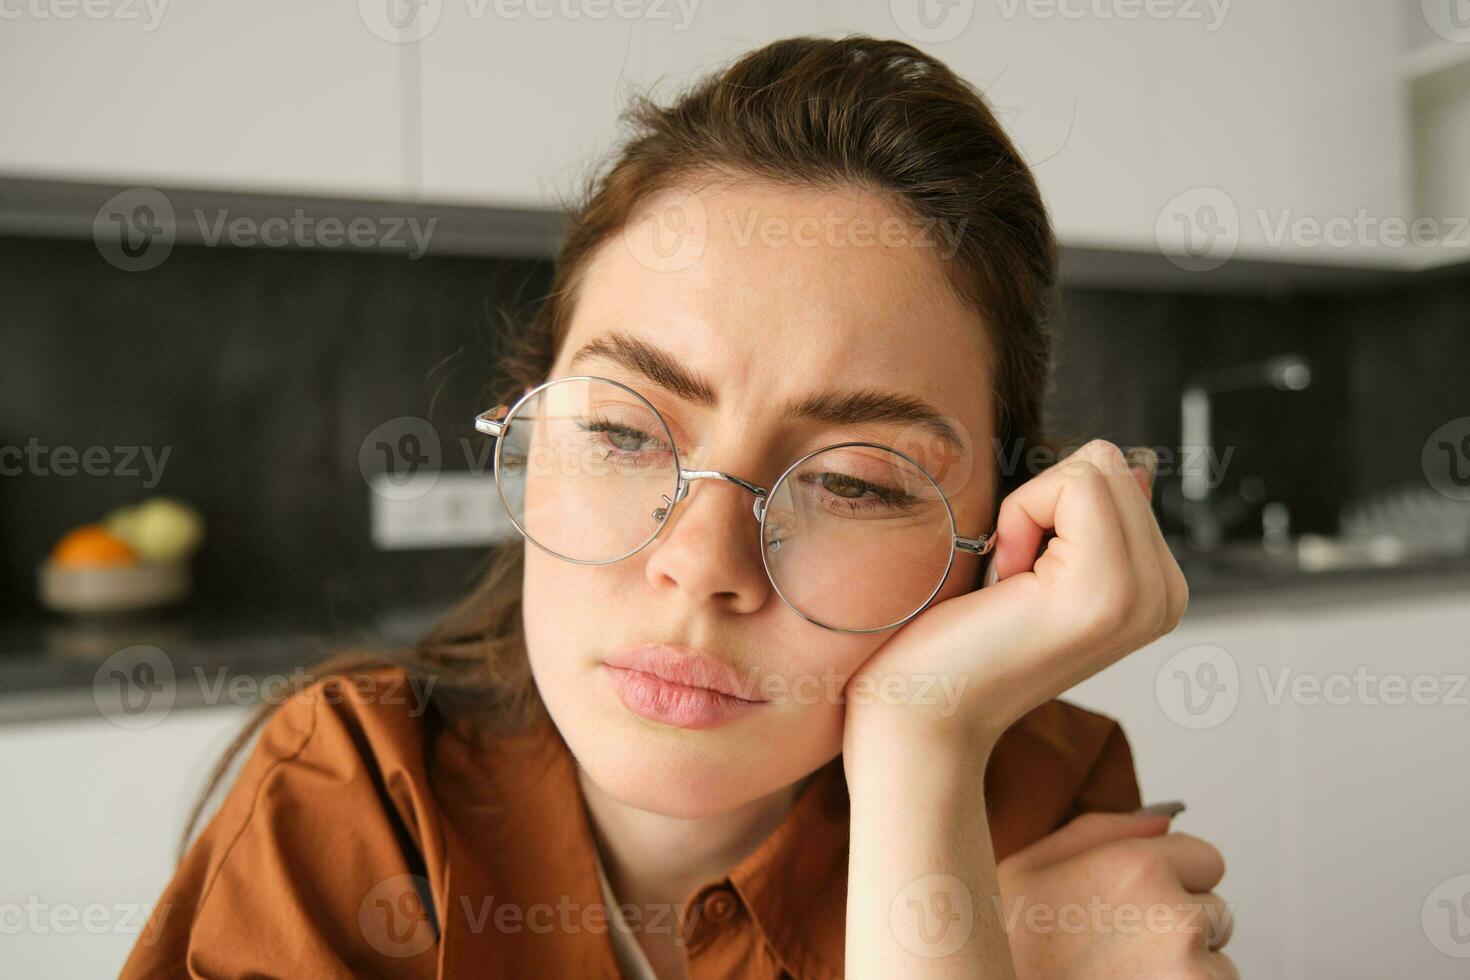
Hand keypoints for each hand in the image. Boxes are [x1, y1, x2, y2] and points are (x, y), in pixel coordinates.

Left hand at [843, 439, 1187, 754]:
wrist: (924, 712)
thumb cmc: (957, 639)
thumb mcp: (1038, 564)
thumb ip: (1092, 519)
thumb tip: (1130, 466)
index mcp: (1155, 589)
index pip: (1117, 473)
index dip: (1047, 505)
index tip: (1020, 574)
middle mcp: (1164, 596)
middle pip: (1109, 463)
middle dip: (1042, 503)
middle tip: (1012, 579)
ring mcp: (1143, 596)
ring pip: (1094, 469)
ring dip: (1030, 511)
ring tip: (1012, 584)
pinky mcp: (1106, 590)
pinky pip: (1075, 485)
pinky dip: (1022, 515)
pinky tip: (1008, 583)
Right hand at [997, 809, 1236, 978]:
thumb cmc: (1006, 952)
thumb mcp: (1026, 870)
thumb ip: (1099, 832)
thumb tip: (1162, 821)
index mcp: (1137, 868)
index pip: (1205, 857)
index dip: (1170, 878)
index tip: (1136, 903)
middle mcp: (1177, 918)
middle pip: (1216, 910)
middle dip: (1180, 926)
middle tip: (1122, 950)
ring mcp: (1195, 974)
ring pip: (1218, 963)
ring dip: (1186, 970)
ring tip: (1123, 978)